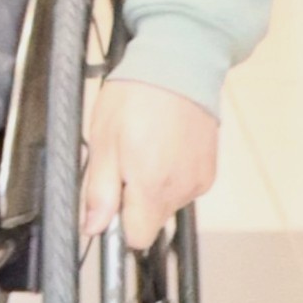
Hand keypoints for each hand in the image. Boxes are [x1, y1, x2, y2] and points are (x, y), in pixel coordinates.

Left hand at [78, 72, 219, 253]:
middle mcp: (180, 190)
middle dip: (135, 200)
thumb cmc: (136, 97)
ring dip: (153, 185)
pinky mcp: (209, 169)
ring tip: (147, 146)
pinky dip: (172, 173)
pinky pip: (184, 186)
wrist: (179, 64)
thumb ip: (99, 192)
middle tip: (126, 160)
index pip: (136, 238)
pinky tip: (165, 146)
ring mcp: (199, 180)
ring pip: (167, 203)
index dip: (119, 222)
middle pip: (152, 220)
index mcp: (151, 187)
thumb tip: (93, 228)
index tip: (112, 196)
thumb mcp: (103, 141)